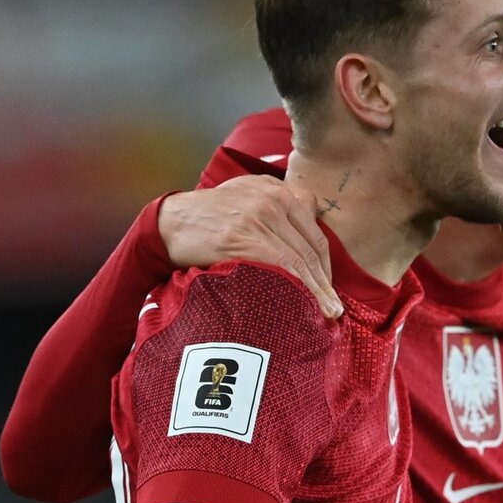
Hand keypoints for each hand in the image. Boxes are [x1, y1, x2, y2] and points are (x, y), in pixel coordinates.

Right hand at [157, 175, 341, 317]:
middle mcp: (273, 197)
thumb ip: (276, 208)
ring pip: (301, 258)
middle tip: (334, 308)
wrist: (168, 223)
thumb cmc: (207, 219)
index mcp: (276, 188)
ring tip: (327, 313)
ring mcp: (260, 215)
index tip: (328, 287)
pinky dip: (299, 288)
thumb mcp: (245, 197)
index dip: (325, 263)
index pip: (313, 230)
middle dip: (325, 281)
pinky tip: (306, 305)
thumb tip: (307, 234)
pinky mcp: (246, 235)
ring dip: (318, 291)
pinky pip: (283, 266)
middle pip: (311, 246)